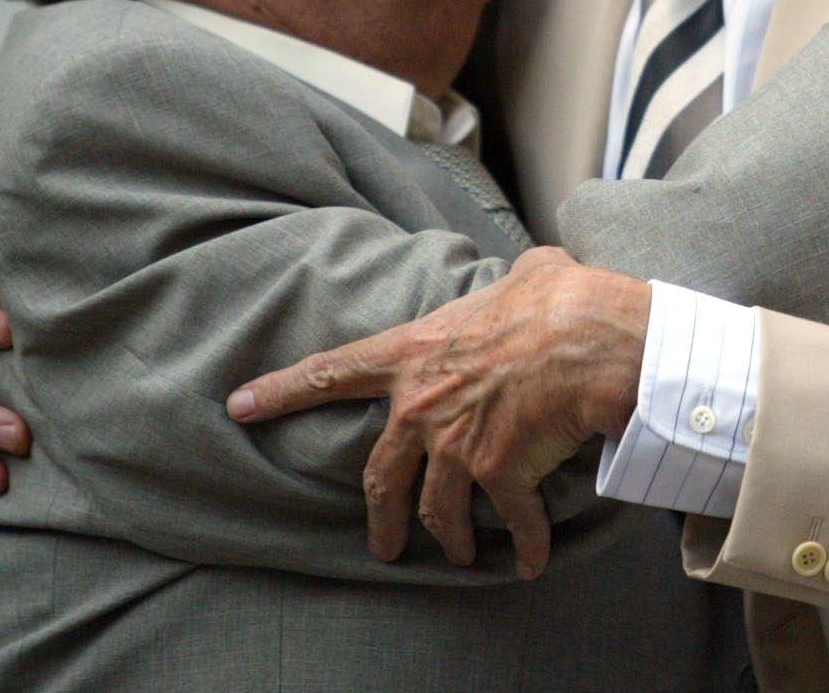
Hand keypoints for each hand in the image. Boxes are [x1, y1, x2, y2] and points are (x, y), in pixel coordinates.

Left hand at [227, 246, 648, 579]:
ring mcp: (456, 445)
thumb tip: (540, 268)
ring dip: (451, 539)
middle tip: (384, 547)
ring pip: (437, 510)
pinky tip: (531, 560)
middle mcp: (422, 406)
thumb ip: (515, 278)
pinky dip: (524, 545)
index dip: (281, 391)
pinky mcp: (497, 474)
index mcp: (416, 352)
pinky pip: (510, 522)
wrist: (589, 340)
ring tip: (462, 553)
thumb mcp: (528, 272)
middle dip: (382, 520)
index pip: (332, 372)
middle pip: (382, 476)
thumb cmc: (560, 299)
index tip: (239, 405)